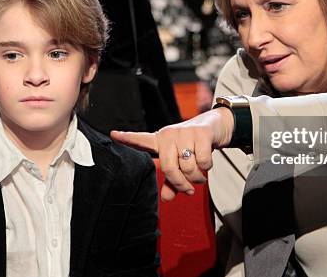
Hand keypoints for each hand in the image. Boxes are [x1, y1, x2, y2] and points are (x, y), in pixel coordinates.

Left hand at [111, 107, 234, 200]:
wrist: (214, 127)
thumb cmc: (193, 148)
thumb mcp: (180, 164)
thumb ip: (172, 182)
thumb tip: (166, 199)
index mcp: (159, 141)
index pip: (141, 140)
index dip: (127, 138)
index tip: (112, 134)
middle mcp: (169, 135)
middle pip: (168, 168)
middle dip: (181, 183)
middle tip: (189, 190)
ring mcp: (184, 132)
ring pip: (188, 166)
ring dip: (197, 177)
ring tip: (200, 177)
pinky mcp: (200, 132)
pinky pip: (202, 161)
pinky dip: (207, 168)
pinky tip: (207, 164)